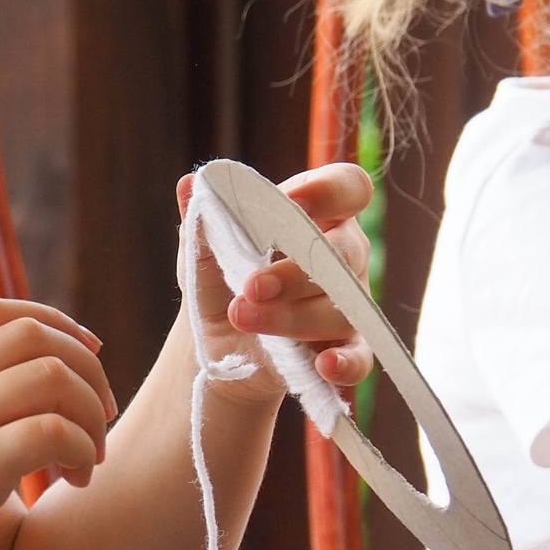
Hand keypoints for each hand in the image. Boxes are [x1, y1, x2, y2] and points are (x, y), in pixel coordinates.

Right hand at [0, 296, 118, 549]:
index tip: (92, 351)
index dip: (55, 322)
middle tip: (104, 418)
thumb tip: (38, 379)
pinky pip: (52, 431)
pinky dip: (81, 451)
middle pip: (32, 337)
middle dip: (87, 369)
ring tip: (88, 460)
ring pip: (51, 377)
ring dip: (91, 415)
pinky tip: (77, 481)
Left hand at [176, 162, 375, 405]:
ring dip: (290, 316)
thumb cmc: (220, 280)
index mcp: (318, 215)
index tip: (291, 204)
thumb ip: (202, 218)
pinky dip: (346, 362)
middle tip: (250, 286)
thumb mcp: (203, 250)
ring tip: (242, 318)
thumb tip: (189, 185)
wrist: (216, 342)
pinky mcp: (345, 349)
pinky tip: (324, 364)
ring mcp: (349, 304)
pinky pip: (360, 356)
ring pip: (342, 307)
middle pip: (345, 252)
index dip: (328, 190)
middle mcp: (344, 256)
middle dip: (295, 270)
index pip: (348, 186)